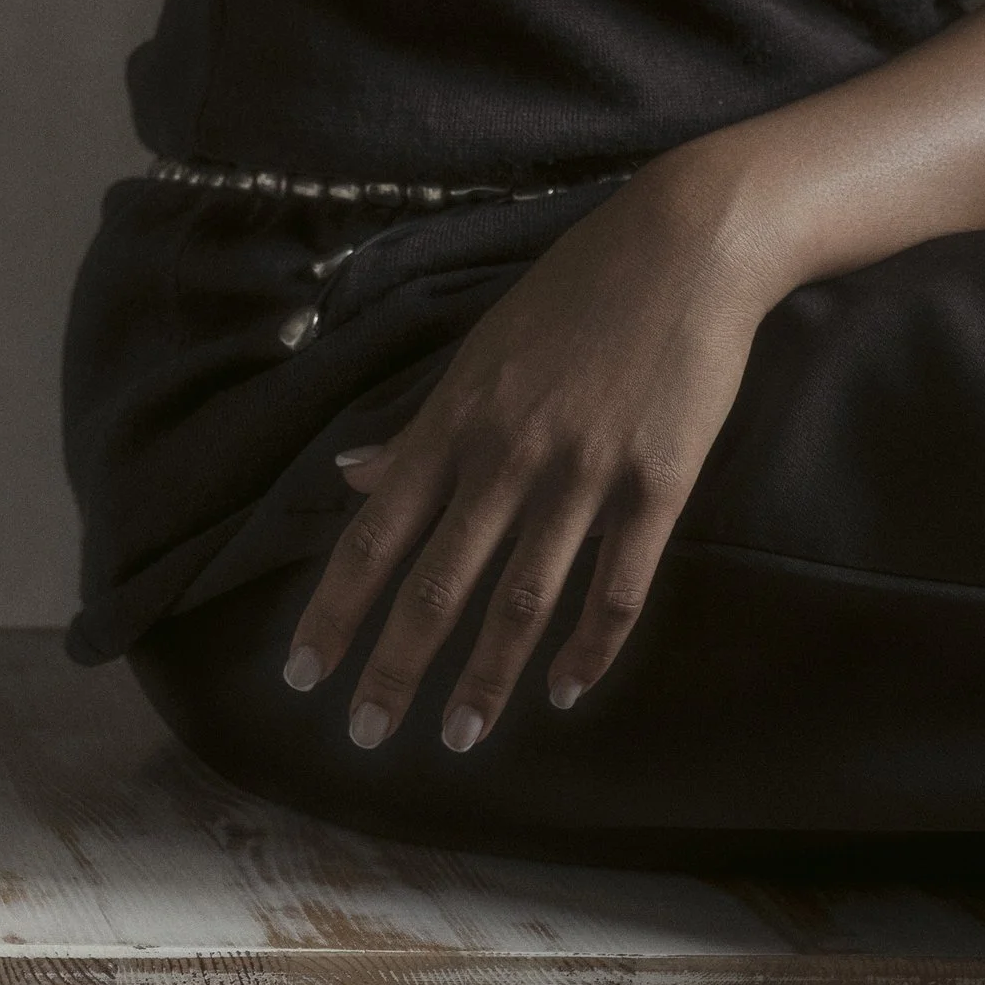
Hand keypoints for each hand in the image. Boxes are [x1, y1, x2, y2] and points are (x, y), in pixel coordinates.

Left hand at [283, 154, 774, 751]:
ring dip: (485, 678)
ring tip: (458, 738)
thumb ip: (419, 428)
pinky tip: (565, 691)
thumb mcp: (480, 351)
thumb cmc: (575, 293)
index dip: (335, 610)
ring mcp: (583, 473)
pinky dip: (588, 649)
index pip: (375, 534)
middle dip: (395, 667)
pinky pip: (616, 588)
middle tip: (366, 736)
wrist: (684, 246)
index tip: (301, 674)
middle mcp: (508, 454)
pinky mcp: (656, 485)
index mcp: (457, 420)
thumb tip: (349, 477)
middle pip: (437, 583)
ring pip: (521, 601)